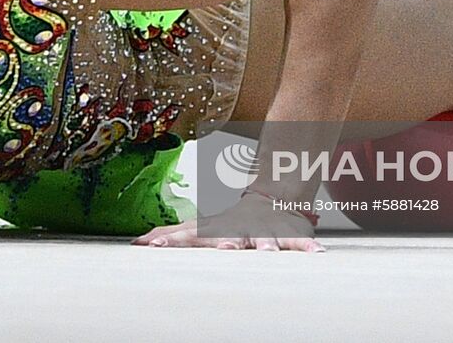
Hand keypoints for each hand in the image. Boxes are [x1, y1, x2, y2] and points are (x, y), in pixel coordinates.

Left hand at [131, 193, 324, 251]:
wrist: (273, 197)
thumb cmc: (231, 221)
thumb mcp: (202, 226)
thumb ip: (173, 235)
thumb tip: (135, 243)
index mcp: (217, 230)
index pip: (190, 234)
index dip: (173, 239)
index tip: (154, 245)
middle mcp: (240, 229)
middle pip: (229, 236)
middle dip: (226, 243)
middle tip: (224, 249)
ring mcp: (264, 232)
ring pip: (266, 239)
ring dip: (267, 246)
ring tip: (268, 253)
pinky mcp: (287, 234)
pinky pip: (300, 243)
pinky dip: (307, 248)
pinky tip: (316, 255)